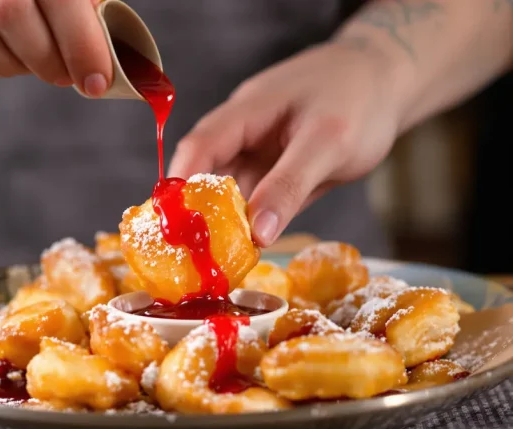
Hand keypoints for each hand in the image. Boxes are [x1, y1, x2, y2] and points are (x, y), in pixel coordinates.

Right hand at [168, 41, 407, 246]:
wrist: (388, 82)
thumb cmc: (359, 99)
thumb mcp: (328, 142)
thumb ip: (290, 185)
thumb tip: (256, 233)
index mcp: (246, 111)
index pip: (200, 145)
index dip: (181, 182)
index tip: (174, 222)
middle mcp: (244, 132)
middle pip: (207, 172)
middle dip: (196, 210)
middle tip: (191, 253)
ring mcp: (260, 152)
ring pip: (230, 191)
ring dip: (223, 222)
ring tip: (216, 259)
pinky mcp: (277, 171)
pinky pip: (255, 199)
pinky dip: (249, 223)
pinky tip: (246, 248)